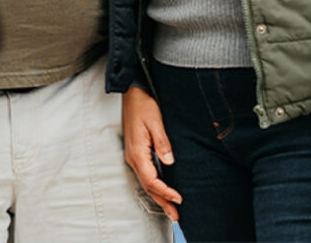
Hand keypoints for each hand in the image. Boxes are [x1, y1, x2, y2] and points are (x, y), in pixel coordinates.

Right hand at [122, 86, 181, 221]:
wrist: (131, 93)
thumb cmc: (143, 105)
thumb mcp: (155, 121)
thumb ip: (162, 142)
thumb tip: (170, 162)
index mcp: (137, 153)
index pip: (152, 180)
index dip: (165, 191)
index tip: (179, 198)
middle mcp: (133, 158)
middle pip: (148, 187)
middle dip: (162, 202)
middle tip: (176, 216)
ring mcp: (133, 156)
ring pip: (146, 183)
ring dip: (158, 197)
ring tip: (171, 209)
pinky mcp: (136, 152)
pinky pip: (145, 175)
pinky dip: (154, 186)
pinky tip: (162, 190)